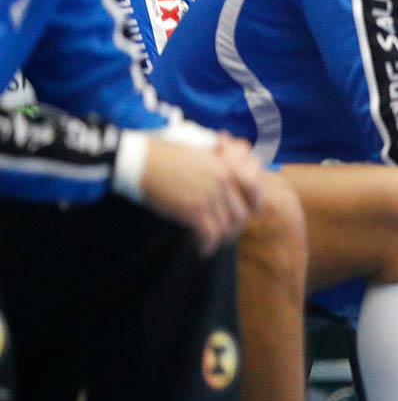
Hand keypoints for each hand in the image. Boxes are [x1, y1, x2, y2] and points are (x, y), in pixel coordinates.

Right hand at [141, 134, 262, 253]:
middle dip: (232, 227)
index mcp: (227, 166)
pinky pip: (210, 235)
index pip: (255, 192)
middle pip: (241, 214)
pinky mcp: (194, 210)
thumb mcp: (200, 152)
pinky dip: (207, 246)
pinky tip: (200, 248)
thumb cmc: (165, 154)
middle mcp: (224, 181)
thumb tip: (230, 169)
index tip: (244, 215)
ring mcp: (210, 196)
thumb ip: (220, 162)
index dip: (253, 207)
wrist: (140, 161)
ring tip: (209, 241)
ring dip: (219, 239)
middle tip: (221, 233)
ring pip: (227, 227)